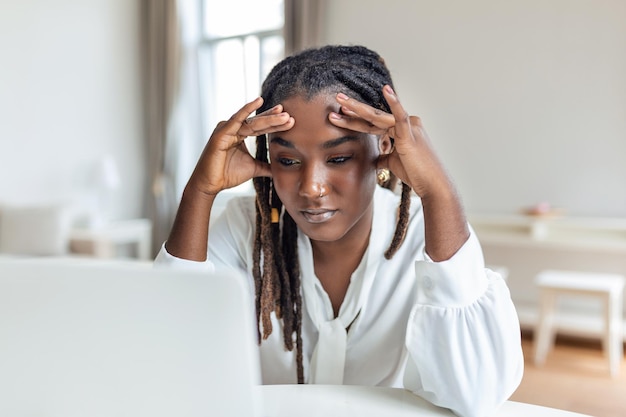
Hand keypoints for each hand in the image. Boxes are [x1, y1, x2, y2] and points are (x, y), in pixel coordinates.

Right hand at [188, 97, 294, 195]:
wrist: (210, 184)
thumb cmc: (227, 175)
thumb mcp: (253, 168)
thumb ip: (266, 166)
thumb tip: (279, 169)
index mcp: (240, 134)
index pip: (260, 127)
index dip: (275, 124)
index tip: (290, 120)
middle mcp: (234, 129)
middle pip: (258, 122)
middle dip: (274, 120)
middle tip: (290, 116)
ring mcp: (227, 129)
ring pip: (251, 122)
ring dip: (268, 118)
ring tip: (283, 113)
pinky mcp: (222, 132)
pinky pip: (237, 119)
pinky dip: (247, 110)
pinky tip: (258, 101)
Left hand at [329, 86, 468, 260]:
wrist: (432, 185)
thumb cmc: (416, 174)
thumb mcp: (393, 163)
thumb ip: (384, 157)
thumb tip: (374, 158)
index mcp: (399, 130)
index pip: (372, 123)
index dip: (355, 119)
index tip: (339, 114)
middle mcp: (405, 124)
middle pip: (373, 116)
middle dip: (353, 108)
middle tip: (337, 98)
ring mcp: (408, 127)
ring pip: (378, 117)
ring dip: (358, 109)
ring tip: (341, 101)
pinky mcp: (410, 135)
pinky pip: (400, 116)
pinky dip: (394, 102)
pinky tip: (385, 90)